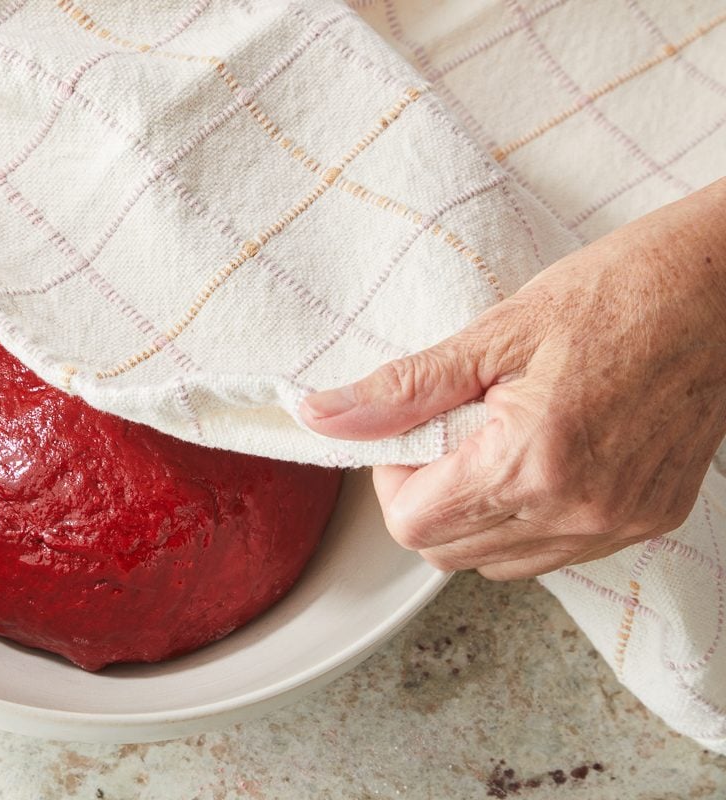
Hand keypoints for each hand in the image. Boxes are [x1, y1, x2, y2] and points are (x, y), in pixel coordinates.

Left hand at [300, 179, 725, 579]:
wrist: (720, 288)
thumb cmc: (613, 294)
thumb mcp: (493, 334)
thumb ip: (402, 390)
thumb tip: (322, 416)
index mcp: (530, 463)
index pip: (412, 524)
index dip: (391, 478)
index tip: (409, 433)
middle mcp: (577, 511)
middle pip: (445, 552)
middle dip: (425, 497)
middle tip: (447, 431)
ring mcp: (617, 524)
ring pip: (496, 563)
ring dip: (472, 515)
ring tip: (496, 441)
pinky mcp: (648, 520)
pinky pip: (553, 553)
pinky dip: (524, 521)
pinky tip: (539, 460)